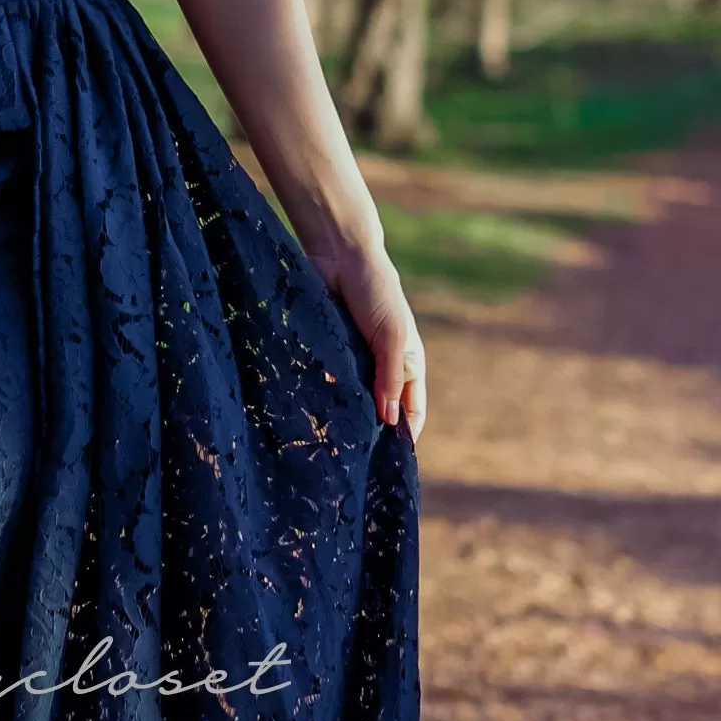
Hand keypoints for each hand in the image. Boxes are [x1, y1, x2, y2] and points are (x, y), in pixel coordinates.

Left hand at [321, 234, 425, 441]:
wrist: (339, 256)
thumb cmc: (377, 292)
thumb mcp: (391, 336)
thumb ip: (391, 377)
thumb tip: (389, 420)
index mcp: (408, 365)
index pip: (412, 412)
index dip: (404, 437)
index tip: (389, 464)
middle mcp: (382, 368)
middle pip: (380, 411)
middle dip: (370, 433)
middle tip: (353, 460)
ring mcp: (354, 362)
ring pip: (351, 400)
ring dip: (342, 417)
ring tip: (329, 442)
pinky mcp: (328, 353)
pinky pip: (326, 382)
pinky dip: (321, 396)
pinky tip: (309, 413)